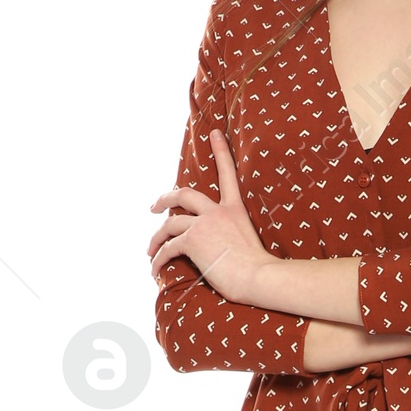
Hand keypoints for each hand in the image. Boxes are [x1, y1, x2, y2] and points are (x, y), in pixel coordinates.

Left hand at [149, 130, 273, 303]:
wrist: (260, 277)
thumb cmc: (259, 270)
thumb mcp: (248, 245)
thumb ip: (231, 239)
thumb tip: (217, 252)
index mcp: (235, 210)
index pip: (227, 174)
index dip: (221, 152)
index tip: (214, 133)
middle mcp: (218, 212)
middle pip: (183, 194)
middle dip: (165, 199)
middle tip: (155, 208)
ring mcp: (204, 224)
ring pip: (170, 225)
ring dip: (156, 239)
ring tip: (150, 251)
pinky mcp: (193, 240)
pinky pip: (168, 248)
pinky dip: (158, 259)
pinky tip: (155, 269)